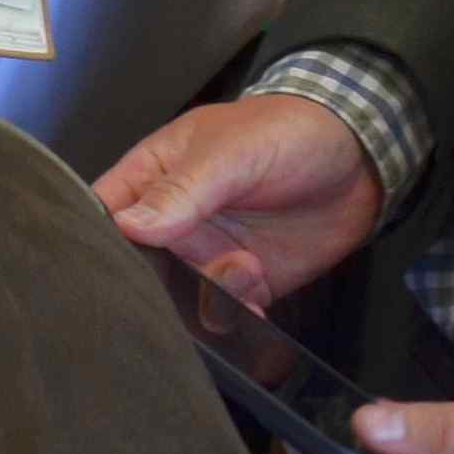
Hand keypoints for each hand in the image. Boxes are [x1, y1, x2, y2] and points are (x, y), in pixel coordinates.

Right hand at [96, 93, 387, 309]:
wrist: (359, 160)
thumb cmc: (283, 133)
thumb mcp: (229, 152)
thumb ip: (181, 190)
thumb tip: (126, 226)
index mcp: (151, 177)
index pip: (103, 214)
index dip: (94, 243)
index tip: (104, 271)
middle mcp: (172, 223)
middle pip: (139, 266)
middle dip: (152, 286)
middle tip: (181, 286)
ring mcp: (209, 255)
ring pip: (181, 295)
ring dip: (204, 300)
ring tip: (243, 272)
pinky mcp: (249, 283)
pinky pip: (229, 312)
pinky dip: (238, 319)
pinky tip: (256, 305)